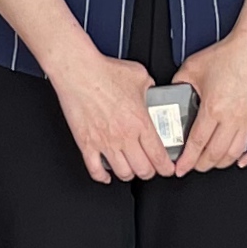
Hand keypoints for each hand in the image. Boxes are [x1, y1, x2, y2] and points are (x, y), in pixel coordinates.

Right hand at [48, 49, 172, 184]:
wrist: (78, 71)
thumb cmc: (104, 71)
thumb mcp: (140, 76)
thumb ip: (150, 88)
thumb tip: (152, 91)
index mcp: (140, 122)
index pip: (159, 155)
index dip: (166, 167)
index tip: (168, 168)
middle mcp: (124, 136)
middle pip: (143, 169)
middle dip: (150, 172)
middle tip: (151, 168)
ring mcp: (104, 142)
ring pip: (122, 173)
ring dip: (129, 174)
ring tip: (131, 169)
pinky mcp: (86, 143)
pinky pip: (95, 169)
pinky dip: (102, 176)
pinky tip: (106, 174)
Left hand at [170, 27, 246, 173]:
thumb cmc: (229, 55)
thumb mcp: (193, 67)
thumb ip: (179, 83)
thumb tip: (171, 94)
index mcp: (214, 108)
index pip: (197, 143)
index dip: (187, 160)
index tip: (180, 168)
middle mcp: (232, 118)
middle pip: (215, 153)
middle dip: (201, 164)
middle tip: (194, 166)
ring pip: (234, 153)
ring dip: (221, 162)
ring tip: (211, 162)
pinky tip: (240, 161)